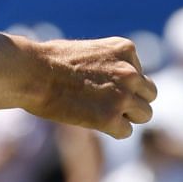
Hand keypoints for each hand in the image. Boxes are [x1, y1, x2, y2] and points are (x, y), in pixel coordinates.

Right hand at [26, 36, 156, 138]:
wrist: (32, 72)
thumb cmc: (50, 61)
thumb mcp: (90, 52)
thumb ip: (112, 65)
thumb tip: (122, 88)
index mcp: (126, 49)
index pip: (140, 73)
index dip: (124, 84)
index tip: (101, 85)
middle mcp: (130, 71)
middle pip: (150, 94)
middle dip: (133, 101)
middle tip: (109, 105)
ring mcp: (122, 95)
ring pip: (145, 114)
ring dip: (127, 117)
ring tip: (103, 114)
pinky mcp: (110, 118)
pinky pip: (126, 131)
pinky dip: (112, 130)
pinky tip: (93, 122)